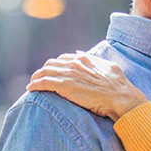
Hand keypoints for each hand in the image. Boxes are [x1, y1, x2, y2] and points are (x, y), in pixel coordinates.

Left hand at [28, 52, 147, 120]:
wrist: (120, 97)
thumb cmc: (119, 86)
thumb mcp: (108, 67)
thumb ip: (94, 60)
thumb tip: (80, 53)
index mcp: (84, 59)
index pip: (64, 58)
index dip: (56, 65)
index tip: (52, 71)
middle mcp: (74, 63)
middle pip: (51, 64)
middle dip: (44, 70)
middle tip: (39, 78)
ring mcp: (68, 74)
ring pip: (45, 72)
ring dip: (36, 77)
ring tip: (32, 84)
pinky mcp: (64, 86)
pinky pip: (43, 83)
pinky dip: (35, 85)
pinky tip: (30, 89)